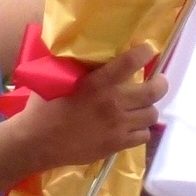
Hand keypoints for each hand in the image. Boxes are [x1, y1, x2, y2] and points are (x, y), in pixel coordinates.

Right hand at [13, 45, 163, 169]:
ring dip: (148, 108)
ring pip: (151, 114)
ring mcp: (117, 126)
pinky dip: (140, 130)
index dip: (145, 53)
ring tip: (141, 106)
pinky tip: (131, 126)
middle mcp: (113, 103)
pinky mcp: (116, 145)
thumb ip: (82, 69)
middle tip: (157, 82)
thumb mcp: (60, 79)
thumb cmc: (43, 108)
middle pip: (154, 91)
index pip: (131, 62)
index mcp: (98, 84)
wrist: (35, 142)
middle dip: (160, 84)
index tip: (148, 50)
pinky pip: (143, 136)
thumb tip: (96, 54)